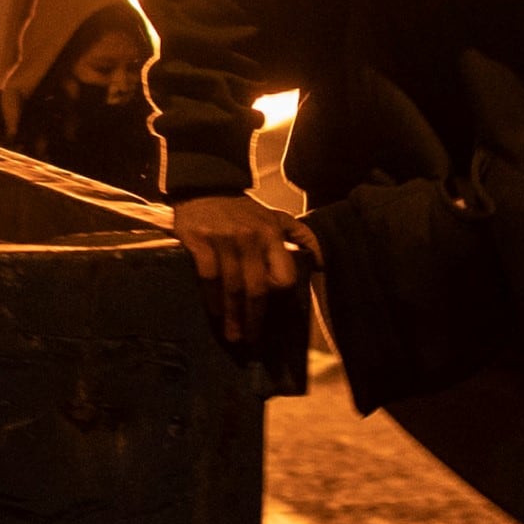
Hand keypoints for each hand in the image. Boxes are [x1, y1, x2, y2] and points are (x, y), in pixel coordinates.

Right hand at [170, 191, 314, 345]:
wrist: (206, 184)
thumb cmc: (242, 209)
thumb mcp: (276, 216)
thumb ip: (300, 235)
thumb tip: (324, 261)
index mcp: (271, 234)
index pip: (283, 275)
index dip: (278, 294)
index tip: (272, 309)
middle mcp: (250, 238)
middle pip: (257, 288)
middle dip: (254, 318)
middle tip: (251, 339)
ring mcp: (224, 240)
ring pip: (232, 287)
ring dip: (233, 316)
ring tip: (233, 336)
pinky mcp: (200, 241)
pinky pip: (208, 277)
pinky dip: (212, 298)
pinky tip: (214, 312)